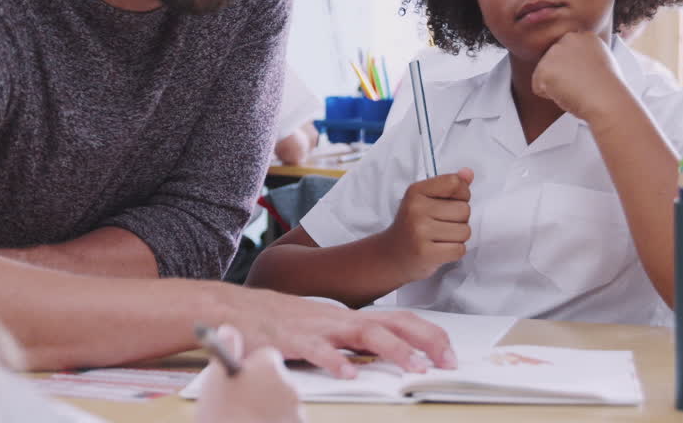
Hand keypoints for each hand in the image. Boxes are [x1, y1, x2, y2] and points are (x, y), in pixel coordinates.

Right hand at [195, 325, 304, 422]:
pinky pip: (287, 420)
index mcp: (269, 366)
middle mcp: (288, 385)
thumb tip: (228, 329)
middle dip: (263, 389)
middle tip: (240, 404)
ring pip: (283, 403)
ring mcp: (296, 410)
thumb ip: (225, 349)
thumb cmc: (221, 414)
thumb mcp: (215, 379)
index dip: (253, 368)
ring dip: (270, 409)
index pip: (267, 356)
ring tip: (247, 419)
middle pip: (277, 380)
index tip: (240, 380)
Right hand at [217, 288, 456, 378]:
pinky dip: (335, 361)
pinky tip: (350, 373)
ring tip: (413, 368)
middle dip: (424, 342)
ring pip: (363, 332)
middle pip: (391, 323)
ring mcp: (317, 327)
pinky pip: (317, 350)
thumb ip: (350, 341)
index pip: (398, 320)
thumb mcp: (322, 329)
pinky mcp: (292, 339)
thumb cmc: (279, 323)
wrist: (233, 309)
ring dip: (393, 350)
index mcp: (347, 317)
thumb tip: (384, 357)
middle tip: (446, 363)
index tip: (450, 355)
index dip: (427, 336)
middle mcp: (339, 318)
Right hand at [382, 168, 473, 281]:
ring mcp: (419, 231)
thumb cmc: (412, 225)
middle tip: (440, 225)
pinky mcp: (425, 253)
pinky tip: (439, 249)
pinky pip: (460, 249)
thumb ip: (449, 185)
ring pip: (465, 231)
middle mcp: (416, 209)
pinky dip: (454, 251)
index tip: (449, 203)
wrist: (391, 254)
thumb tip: (469, 173)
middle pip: (464, 210)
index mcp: (416, 191)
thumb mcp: (425, 199)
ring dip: (457, 237)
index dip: (462, 194)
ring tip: (439, 238)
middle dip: (459, 220)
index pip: (455, 183)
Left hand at [531, 31, 628, 121]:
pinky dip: (550, 96)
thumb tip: (577, 66)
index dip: (576, 70)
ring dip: (556, 86)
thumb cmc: (608, 90)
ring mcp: (554, 52)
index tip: (587, 76)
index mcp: (586, 37)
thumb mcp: (602, 63)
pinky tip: (568, 93)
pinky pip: (538, 87)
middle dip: (563, 76)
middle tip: (581, 84)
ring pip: (545, 74)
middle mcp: (568, 39)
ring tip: (577, 88)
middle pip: (553, 62)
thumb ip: (585, 58)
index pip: (567, 53)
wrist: (607, 100)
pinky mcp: (543, 68)